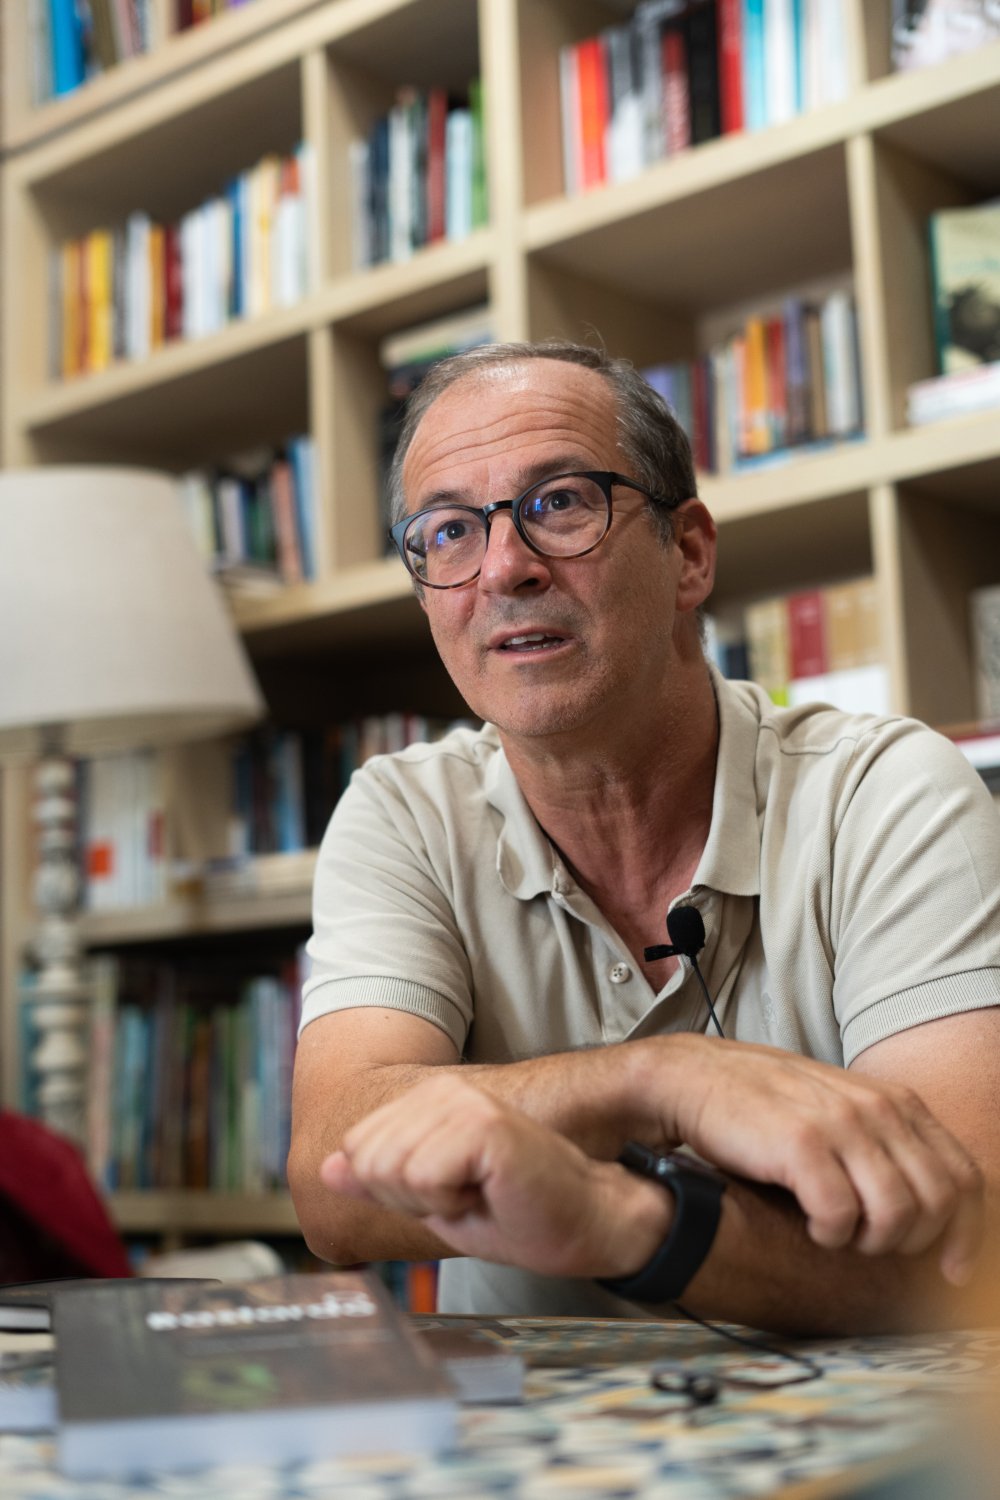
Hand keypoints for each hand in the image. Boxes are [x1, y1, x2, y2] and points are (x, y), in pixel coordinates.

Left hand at [320, 1075, 670, 1278]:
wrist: (584, 1221)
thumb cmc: (517, 1213)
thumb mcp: (432, 1201)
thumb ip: (379, 1180)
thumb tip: (326, 1168)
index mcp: (427, 1100)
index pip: (358, 1151)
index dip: (394, 1193)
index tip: (447, 1194)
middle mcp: (441, 1090)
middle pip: (368, 1162)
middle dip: (409, 1198)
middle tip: (467, 1195)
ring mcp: (462, 1102)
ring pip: (392, 1171)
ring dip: (433, 1201)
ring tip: (480, 1192)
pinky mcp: (483, 1123)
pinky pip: (423, 1179)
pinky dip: (452, 1202)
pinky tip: (490, 1190)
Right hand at [634, 1034, 983, 1283]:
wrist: (697, 1078)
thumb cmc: (768, 1106)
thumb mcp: (842, 1110)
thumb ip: (888, 1143)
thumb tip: (934, 1207)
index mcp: (895, 1101)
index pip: (965, 1177)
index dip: (967, 1233)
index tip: (952, 1270)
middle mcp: (877, 1108)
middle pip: (938, 1203)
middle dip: (913, 1243)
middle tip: (873, 1245)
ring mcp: (839, 1124)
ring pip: (896, 1215)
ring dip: (871, 1242)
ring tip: (840, 1235)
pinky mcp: (800, 1144)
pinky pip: (841, 1216)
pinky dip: (831, 1236)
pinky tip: (811, 1225)